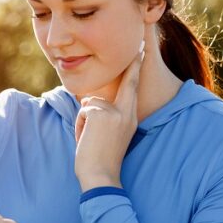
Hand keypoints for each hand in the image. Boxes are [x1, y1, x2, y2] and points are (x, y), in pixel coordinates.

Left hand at [73, 39, 145, 187]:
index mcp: (131, 118)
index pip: (132, 88)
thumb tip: (90, 101)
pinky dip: (79, 125)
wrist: (101, 177)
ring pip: (90, 103)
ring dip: (84, 120)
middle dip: (133, 64)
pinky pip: (83, 111)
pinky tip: (86, 139)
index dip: (135, 68)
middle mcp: (127, 112)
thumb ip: (105, 116)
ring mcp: (115, 112)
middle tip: (142, 45)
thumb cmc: (101, 160)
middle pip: (125, 83)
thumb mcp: (109, 135)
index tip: (141, 50)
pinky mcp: (101, 114)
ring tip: (90, 139)